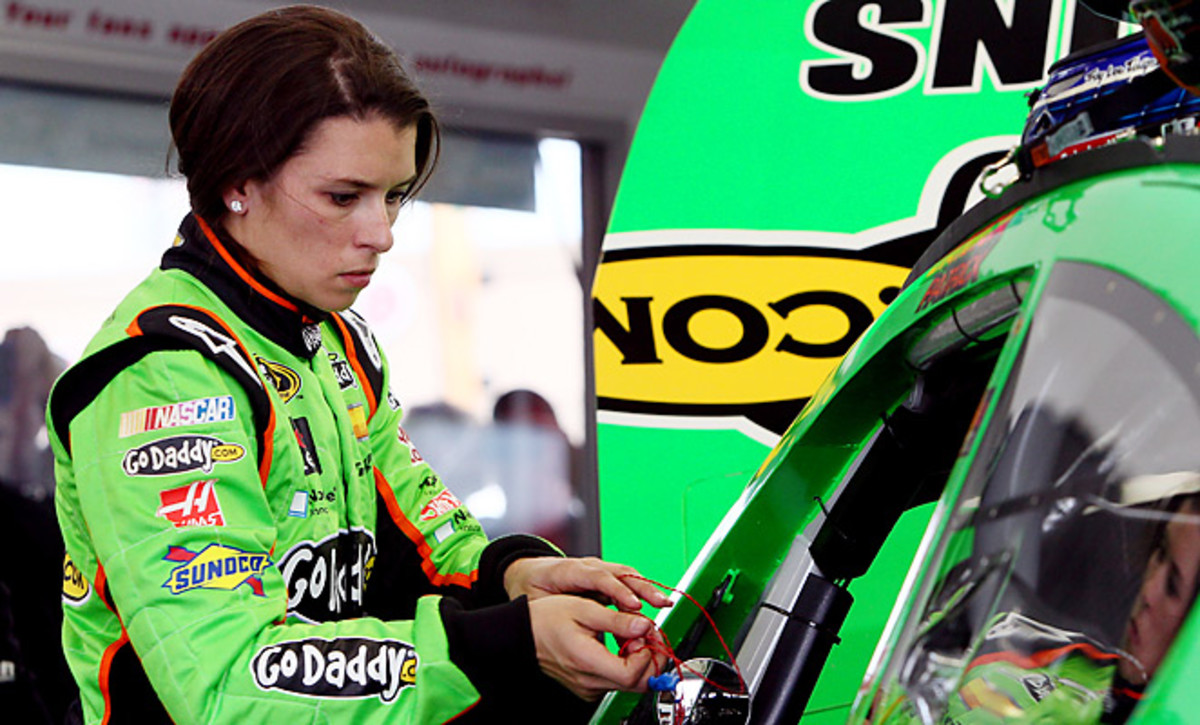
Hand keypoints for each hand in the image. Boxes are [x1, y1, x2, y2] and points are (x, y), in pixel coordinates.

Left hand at [504, 556, 672, 611]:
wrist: (528, 572)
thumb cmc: (532, 587)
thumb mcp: (534, 601)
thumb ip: (550, 610)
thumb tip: (566, 625)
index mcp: (569, 571)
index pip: (597, 578)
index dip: (618, 590)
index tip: (634, 605)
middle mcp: (588, 566)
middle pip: (619, 572)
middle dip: (641, 587)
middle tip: (660, 603)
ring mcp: (598, 570)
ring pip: (627, 575)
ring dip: (647, 588)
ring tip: (665, 603)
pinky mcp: (605, 578)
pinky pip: (626, 581)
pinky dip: (642, 591)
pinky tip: (657, 603)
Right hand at [528, 595, 666, 699]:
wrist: (524, 633)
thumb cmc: (547, 619)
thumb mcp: (584, 609)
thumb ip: (617, 620)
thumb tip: (644, 626)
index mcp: (588, 662)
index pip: (632, 674)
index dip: (647, 654)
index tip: (646, 632)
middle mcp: (590, 681)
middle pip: (637, 683)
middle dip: (650, 657)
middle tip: (647, 631)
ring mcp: (589, 686)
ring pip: (630, 683)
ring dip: (640, 659)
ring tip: (633, 632)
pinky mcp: (588, 685)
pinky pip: (617, 680)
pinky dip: (627, 663)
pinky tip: (622, 642)